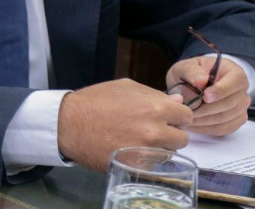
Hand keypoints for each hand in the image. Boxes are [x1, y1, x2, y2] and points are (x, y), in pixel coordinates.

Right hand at [57, 79, 192, 171]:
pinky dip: (146, 158)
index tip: (166, 117)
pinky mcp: (136, 166)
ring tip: (139, 140)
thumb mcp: (124, 87)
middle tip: (152, 130)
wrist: (69, 124)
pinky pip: (154, 164)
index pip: (186, 116)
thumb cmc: (95, 101)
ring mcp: (146, 151)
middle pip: (183, 138)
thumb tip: (177, 100)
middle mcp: (155, 131)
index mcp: (155, 107)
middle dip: (170, 133)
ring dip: (160, 147)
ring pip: (169, 153)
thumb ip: (154, 94)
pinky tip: (131, 149)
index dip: (176, 116)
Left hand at [167, 56, 250, 135]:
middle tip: (187, 110)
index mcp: (233, 71)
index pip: (236, 80)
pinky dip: (206, 128)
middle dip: (206, 109)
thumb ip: (192, 71)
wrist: (189, 85)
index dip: (221, 90)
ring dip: (204, 120)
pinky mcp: (235, 120)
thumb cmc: (190, 74)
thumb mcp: (185, 67)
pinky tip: (193, 124)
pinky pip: (224, 128)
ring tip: (186, 117)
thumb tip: (200, 81)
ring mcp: (241, 106)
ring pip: (226, 118)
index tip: (205, 97)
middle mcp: (241, 89)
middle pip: (230, 103)